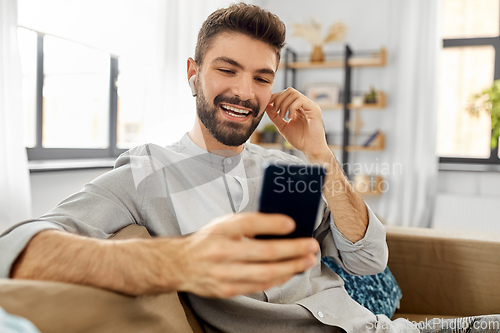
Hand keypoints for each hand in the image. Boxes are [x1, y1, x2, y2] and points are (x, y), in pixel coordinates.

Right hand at [172, 213, 318, 297]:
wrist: (178, 264)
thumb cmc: (205, 241)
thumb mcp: (223, 224)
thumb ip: (248, 224)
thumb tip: (280, 225)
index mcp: (220, 230)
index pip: (249, 223)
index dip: (272, 223)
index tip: (292, 223)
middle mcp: (220, 251)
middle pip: (263, 252)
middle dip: (292, 251)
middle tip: (310, 247)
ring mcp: (223, 274)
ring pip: (264, 273)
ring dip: (290, 268)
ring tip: (306, 261)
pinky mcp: (226, 290)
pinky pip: (258, 286)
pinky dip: (277, 279)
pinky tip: (289, 272)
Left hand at [267, 87, 330, 159]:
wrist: (310, 149)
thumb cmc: (300, 139)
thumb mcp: (282, 126)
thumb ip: (274, 116)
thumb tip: (266, 105)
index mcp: (298, 107)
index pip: (285, 94)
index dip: (275, 97)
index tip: (267, 105)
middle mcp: (304, 104)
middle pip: (289, 91)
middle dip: (279, 99)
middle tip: (275, 112)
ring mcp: (310, 106)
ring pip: (294, 94)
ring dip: (284, 104)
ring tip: (282, 116)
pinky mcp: (314, 110)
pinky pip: (301, 100)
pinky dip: (292, 107)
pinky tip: (290, 117)